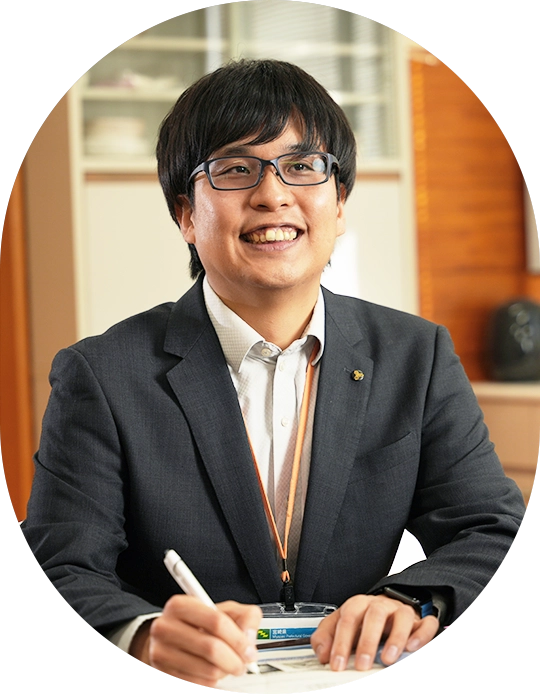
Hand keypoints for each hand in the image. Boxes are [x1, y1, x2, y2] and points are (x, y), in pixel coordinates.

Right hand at [130, 595, 261, 686]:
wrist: (170, 638)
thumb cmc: (199, 623)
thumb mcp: (224, 610)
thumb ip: (244, 616)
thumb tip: (249, 635)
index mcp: (181, 605)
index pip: (216, 622)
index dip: (238, 638)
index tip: (249, 649)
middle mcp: (165, 627)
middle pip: (212, 648)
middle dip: (235, 659)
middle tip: (243, 663)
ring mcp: (161, 651)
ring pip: (207, 669)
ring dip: (225, 671)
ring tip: (229, 665)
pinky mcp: (163, 673)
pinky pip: (198, 682)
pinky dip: (212, 680)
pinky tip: (213, 669)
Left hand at [311, 594, 438, 671]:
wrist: (387, 608)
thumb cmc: (363, 620)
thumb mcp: (340, 625)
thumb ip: (326, 637)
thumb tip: (322, 652)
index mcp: (358, 605)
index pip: (347, 619)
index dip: (340, 642)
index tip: (336, 663)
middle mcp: (380, 605)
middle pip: (374, 615)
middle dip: (367, 641)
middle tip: (362, 664)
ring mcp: (401, 611)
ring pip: (402, 616)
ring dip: (395, 638)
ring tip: (388, 659)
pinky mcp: (420, 621)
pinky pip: (426, 623)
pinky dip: (422, 635)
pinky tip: (413, 648)